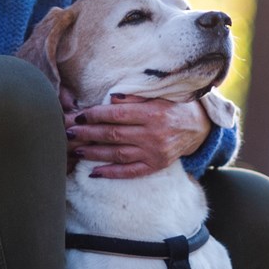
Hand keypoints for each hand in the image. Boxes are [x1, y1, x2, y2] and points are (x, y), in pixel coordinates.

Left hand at [64, 93, 209, 178]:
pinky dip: (111, 173)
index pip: (116, 115)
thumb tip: (109, 99)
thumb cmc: (175, 106)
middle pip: (113, 134)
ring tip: (76, 150)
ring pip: (117, 154)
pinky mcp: (156, 166)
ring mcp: (154, 153)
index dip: (95, 115)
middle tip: (69, 132)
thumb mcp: (159, 95)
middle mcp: (153, 135)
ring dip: (93, 153)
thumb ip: (135, 96)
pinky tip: (94, 172)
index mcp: (153, 113)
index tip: (79, 115)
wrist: (199, 127)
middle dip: (88, 133)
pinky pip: (130, 172)